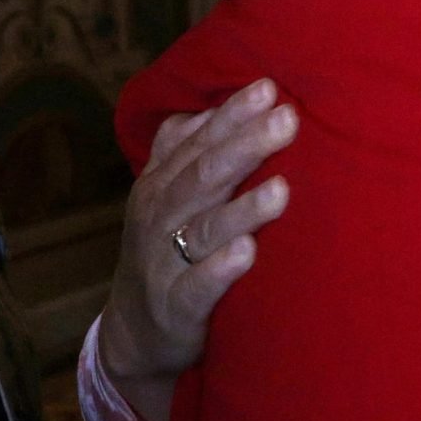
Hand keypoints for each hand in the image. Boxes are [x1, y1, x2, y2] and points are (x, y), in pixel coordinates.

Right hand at [96, 80, 297, 420]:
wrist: (134, 332)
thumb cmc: (165, 249)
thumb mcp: (164, 194)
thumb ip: (184, 147)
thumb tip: (214, 102)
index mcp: (161, 184)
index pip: (197, 142)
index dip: (231, 115)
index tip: (270, 89)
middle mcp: (160, 217)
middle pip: (203, 176)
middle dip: (245, 146)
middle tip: (287, 121)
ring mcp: (166, 263)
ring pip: (204, 229)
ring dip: (242, 209)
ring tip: (281, 189)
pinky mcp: (177, 308)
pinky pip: (198, 288)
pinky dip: (220, 270)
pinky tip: (248, 253)